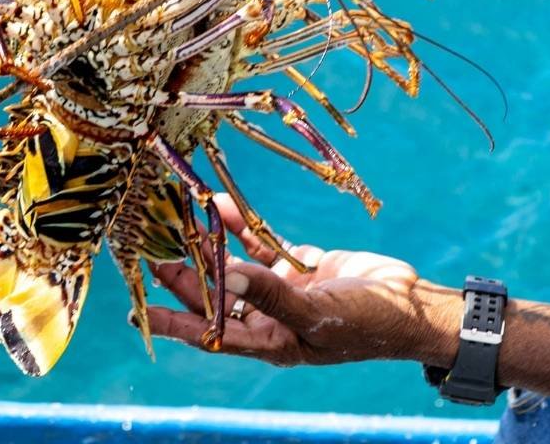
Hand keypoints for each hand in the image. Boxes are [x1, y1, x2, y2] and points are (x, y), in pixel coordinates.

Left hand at [148, 195, 447, 367]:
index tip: (137, 311)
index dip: (173, 322)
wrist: (412, 305)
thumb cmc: (367, 324)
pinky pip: (264, 244)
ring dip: (211, 245)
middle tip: (154, 248)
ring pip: (235, 265)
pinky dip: (243, 226)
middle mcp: (268, 317)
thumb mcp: (317, 315)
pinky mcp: (302, 264)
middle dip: (185, 274)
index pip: (208, 333)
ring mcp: (284, 289)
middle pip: (215, 295)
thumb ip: (270, 295)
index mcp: (268, 343)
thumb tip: (225, 276)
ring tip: (182, 220)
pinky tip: (223, 206)